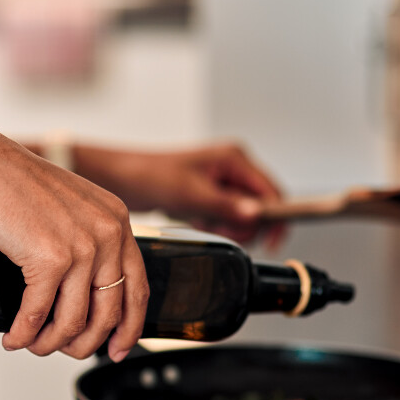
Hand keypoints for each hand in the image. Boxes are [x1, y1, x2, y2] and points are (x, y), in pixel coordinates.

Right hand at [0, 118, 148, 360]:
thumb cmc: (9, 182)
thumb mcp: (67, 206)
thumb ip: (86, 239)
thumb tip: (85, 292)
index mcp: (116, 219)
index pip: (138, 287)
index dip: (129, 327)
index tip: (118, 348)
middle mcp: (107, 232)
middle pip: (109, 313)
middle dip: (85, 344)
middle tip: (65, 352)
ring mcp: (82, 246)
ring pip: (74, 321)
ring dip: (50, 343)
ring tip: (32, 345)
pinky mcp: (50, 259)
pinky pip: (39, 315)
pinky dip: (24, 334)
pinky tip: (14, 338)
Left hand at [74, 142, 285, 247]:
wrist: (124, 180)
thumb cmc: (152, 176)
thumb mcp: (192, 195)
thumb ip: (226, 206)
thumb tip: (255, 215)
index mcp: (235, 158)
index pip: (271, 191)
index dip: (274, 217)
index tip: (272, 241)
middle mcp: (233, 167)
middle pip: (259, 206)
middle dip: (242, 224)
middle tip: (217, 226)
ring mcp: (223, 182)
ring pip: (243, 215)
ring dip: (226, 225)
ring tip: (202, 220)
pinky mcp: (211, 195)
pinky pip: (226, 218)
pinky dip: (215, 224)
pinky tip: (196, 219)